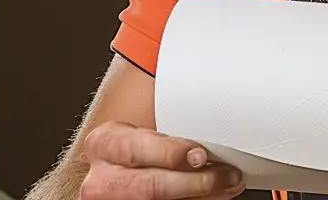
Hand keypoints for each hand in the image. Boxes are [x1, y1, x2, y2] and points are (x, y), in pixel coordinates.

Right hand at [79, 120, 243, 199]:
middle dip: (194, 182)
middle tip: (225, 174)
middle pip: (152, 186)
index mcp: (104, 145)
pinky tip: (212, 197)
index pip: (136, 148)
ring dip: (202, 197)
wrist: (100, 184)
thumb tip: (202, 133)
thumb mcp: (128, 134)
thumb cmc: (120, 154)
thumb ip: (155, 134)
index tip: (200, 153)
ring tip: (228, 185)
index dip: (170, 153)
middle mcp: (105, 180)